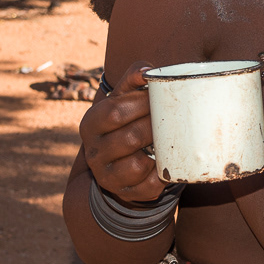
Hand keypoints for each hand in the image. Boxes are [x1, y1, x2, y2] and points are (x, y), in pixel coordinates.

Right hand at [78, 61, 165, 203]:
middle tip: (173, 120)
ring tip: (169, 141)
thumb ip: (133, 79)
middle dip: (154, 127)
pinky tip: (165, 164)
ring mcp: (106, 175)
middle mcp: (92, 152)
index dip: (141, 104)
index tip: (162, 97)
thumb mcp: (124, 98)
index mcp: (90, 124)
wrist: (121, 160)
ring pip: (138, 165)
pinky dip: (161, 175)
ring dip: (159, 152)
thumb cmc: (126, 120)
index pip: (114, 111)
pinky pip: (148, 186)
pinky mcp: (124, 193)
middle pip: (129, 138)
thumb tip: (148, 70)